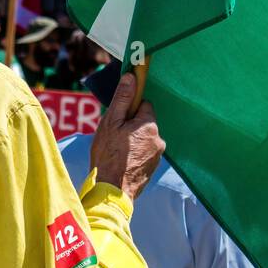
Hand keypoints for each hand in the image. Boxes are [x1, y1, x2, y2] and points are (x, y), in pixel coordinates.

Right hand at [89, 72, 164, 200]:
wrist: (113, 191)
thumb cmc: (109, 155)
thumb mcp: (111, 123)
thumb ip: (123, 99)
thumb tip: (131, 77)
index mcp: (149, 125)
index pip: (144, 105)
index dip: (129, 110)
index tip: (118, 118)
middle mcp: (159, 139)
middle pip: (144, 123)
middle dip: (130, 126)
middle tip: (114, 136)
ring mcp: (158, 155)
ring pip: (144, 138)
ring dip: (133, 141)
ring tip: (116, 151)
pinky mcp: (153, 167)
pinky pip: (144, 152)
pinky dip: (134, 154)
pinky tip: (122, 161)